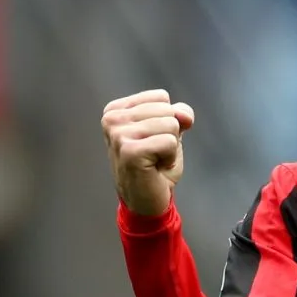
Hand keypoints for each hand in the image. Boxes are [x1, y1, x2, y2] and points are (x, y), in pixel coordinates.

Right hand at [102, 89, 194, 215]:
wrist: (147, 200)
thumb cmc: (156, 165)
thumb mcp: (169, 131)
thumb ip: (178, 114)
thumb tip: (184, 115)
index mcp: (115, 109)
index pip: (161, 97)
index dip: (167, 119)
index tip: (153, 139)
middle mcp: (112, 119)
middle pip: (167, 110)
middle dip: (170, 133)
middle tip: (154, 152)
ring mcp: (118, 134)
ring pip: (171, 124)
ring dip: (170, 147)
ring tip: (154, 160)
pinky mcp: (129, 151)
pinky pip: (170, 142)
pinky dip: (170, 157)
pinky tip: (155, 168)